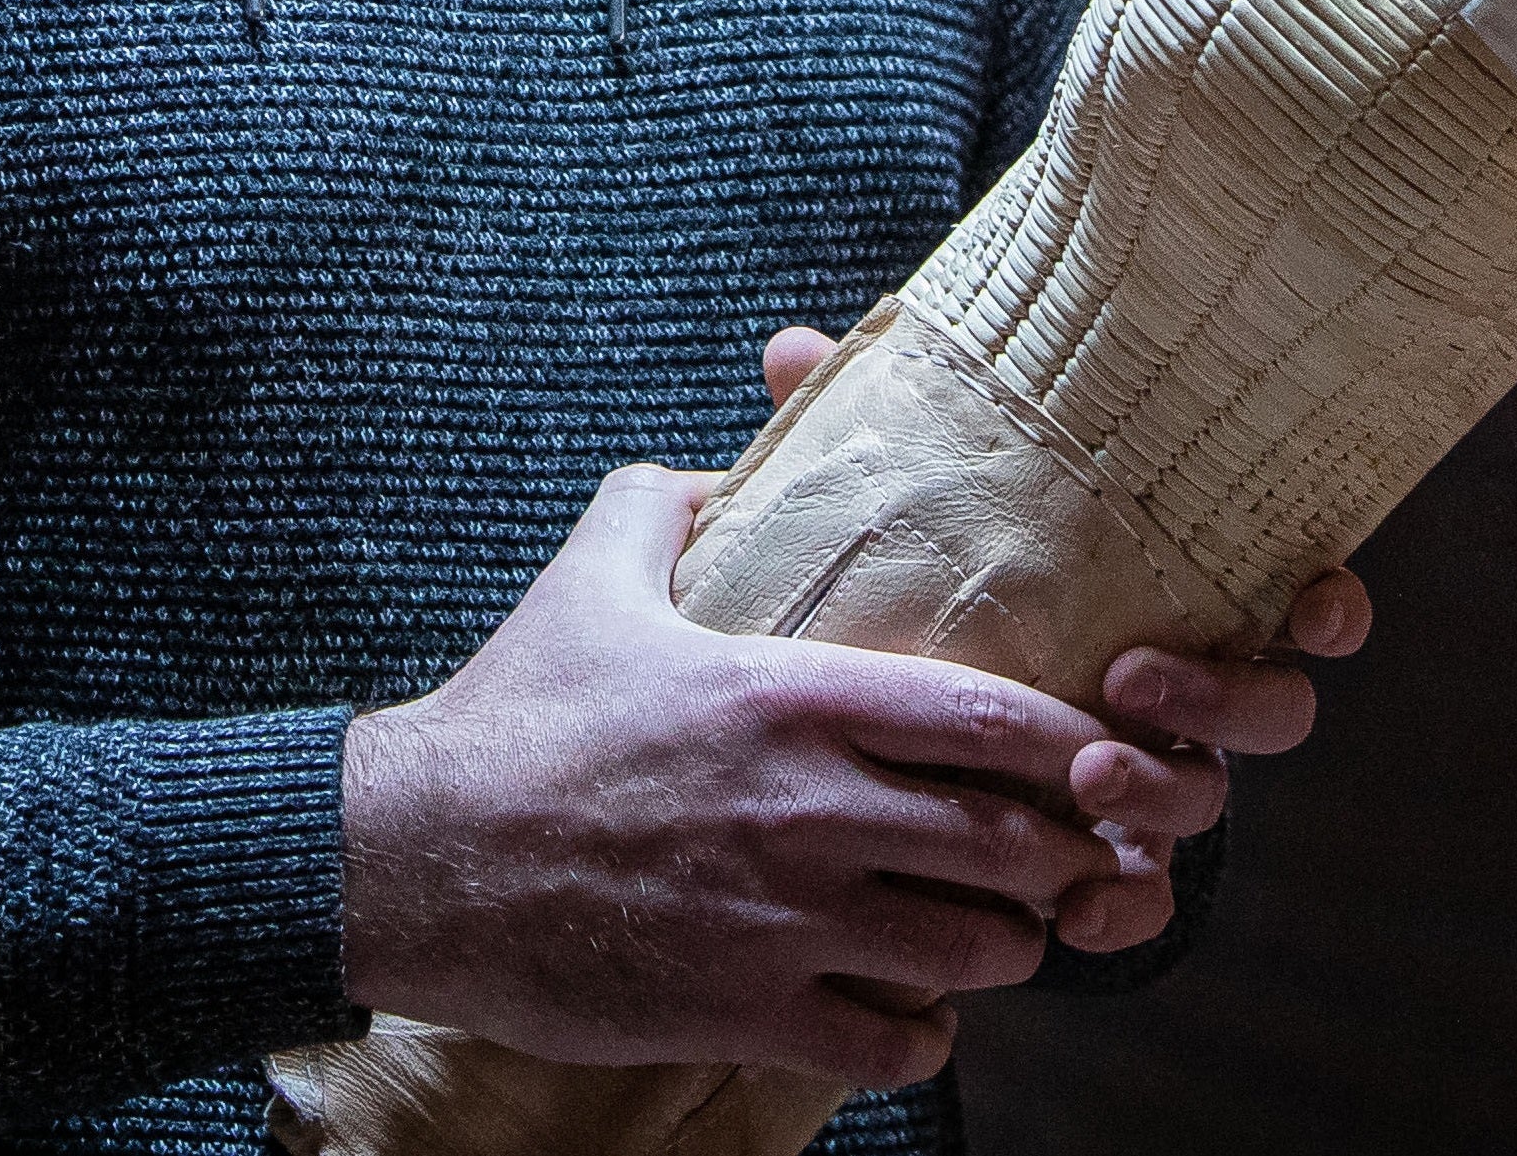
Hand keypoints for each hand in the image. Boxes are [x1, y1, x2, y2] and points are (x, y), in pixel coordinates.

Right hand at [339, 463, 1131, 1089]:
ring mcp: (784, 921)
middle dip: (1058, 860)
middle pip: (1012, 848)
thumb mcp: (588, 577)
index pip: (993, 721)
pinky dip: (920, 1033)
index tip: (1102, 756)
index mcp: (789, 699)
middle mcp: (808, 810)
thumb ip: (665, 506)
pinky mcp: (745, 1010)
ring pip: (972, 954)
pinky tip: (902, 1010)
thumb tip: (712, 472)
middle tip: (1059, 858)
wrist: (414, 857)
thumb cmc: (508, 718)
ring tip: (985, 933)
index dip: (1074, 747)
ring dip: (999, 949)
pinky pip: (894, 1044)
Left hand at [755, 326, 1370, 957]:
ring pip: (1208, 801)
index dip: (1326, 606)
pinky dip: (1119, 911)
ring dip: (1158, 789)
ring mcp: (1148, 783)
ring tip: (1082, 771)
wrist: (860, 736)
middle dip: (1222, 701)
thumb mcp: (906, 512)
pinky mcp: (1098, 864)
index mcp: (1164, 597)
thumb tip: (792, 349)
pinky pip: (1139, 900)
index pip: (1286, 598)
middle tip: (1130, 678)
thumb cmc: (919, 591)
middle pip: (1268, 709)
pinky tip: (1072, 916)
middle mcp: (1180, 694)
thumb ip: (872, 438)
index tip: (1310, 602)